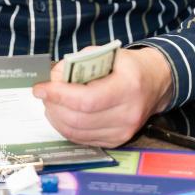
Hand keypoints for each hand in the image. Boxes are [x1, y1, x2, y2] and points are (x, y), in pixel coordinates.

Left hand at [32, 47, 172, 146]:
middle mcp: (128, 114)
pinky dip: (67, 127)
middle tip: (43, 93)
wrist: (154, 82)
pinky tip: (62, 113)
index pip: (87, 99)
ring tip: (50, 102)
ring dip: (57, 118)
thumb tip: (53, 78)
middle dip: (54, 106)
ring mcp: (123, 132)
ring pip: (78, 133)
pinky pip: (83, 140)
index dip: (59, 95)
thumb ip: (77, 62)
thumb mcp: (104, 53)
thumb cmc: (126, 65)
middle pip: (79, 120)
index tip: (40, 88)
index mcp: (128, 87)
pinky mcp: (116, 142)